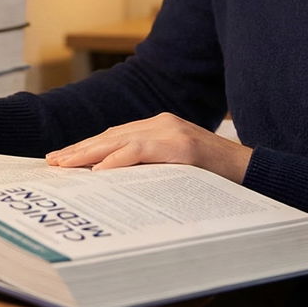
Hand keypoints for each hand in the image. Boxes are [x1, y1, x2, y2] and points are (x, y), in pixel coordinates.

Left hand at [46, 113, 251, 183]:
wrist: (256, 175)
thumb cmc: (215, 179)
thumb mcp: (176, 170)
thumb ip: (150, 168)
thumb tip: (111, 182)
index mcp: (160, 127)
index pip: (114, 136)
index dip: (86, 148)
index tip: (62, 159)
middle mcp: (162, 123)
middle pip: (110, 136)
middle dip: (79, 150)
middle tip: (51, 162)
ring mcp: (172, 131)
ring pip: (120, 141)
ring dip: (89, 154)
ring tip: (65, 166)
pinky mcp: (181, 145)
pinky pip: (141, 151)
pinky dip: (118, 161)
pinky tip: (98, 171)